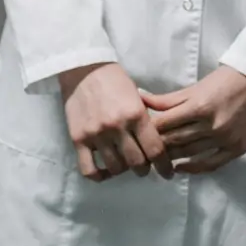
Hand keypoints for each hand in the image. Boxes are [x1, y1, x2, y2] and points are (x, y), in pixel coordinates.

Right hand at [58, 62, 173, 181]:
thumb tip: (155, 146)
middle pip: (137, 163)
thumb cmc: (114, 80)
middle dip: (144, 169)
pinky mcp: (78, 139)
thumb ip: (145, 121)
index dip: (164, 166)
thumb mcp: (137, 97)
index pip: (155, 150)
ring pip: (116, 168)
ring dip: (123, 169)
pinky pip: (89, 169)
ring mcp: (96, 134)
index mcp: (136, 115)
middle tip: (143, 166)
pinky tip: (104, 172)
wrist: (84, 69)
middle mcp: (117, 127)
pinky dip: (99, 176)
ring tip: (123, 163)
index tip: (167, 173)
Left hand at [140, 67, 245, 174]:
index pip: (165, 124)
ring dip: (172, 158)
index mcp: (199, 106)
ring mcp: (225, 139)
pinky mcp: (237, 148)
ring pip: (190, 153)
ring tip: (157, 160)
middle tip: (143, 151)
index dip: (149, 130)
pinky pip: (211, 164)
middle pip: (176, 140)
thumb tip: (140, 99)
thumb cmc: (223, 81)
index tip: (138, 134)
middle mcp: (212, 125)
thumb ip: (167, 99)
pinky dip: (194, 168)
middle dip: (157, 146)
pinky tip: (180, 168)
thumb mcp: (194, 87)